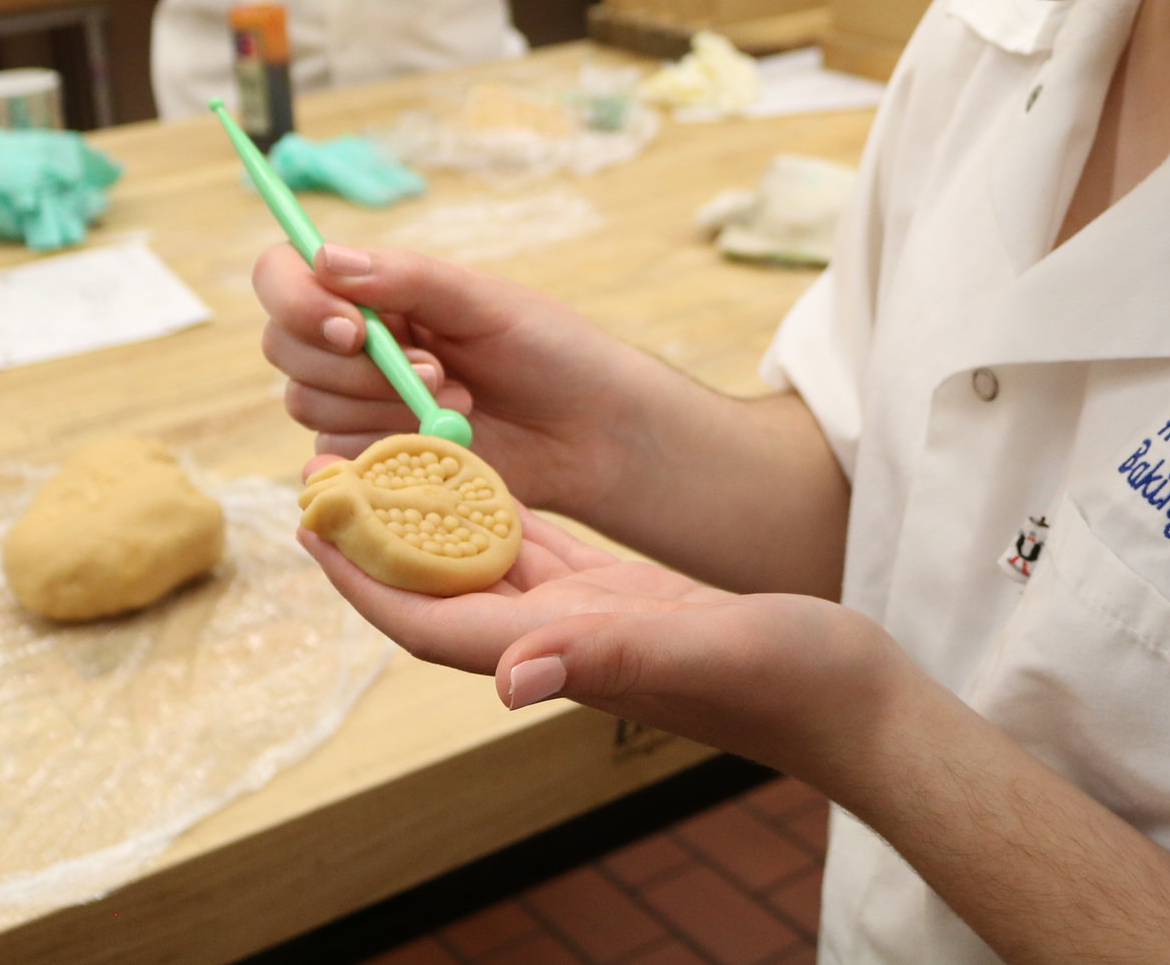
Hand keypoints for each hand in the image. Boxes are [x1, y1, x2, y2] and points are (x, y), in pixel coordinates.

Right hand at [254, 242, 647, 515]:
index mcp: (376, 288)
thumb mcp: (485, 302)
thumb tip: (324, 256)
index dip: (298, 302)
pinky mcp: (370, 457)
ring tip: (460, 402)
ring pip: (306, 403)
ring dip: (383, 406)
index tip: (354, 330)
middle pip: (284, 346)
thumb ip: (408, 279)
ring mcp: (357, 400)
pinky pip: (337, 454)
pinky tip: (446, 440)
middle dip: (356, 366)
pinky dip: (389, 446)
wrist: (589, 431)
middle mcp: (353, 340)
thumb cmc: (549, 350)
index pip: (283, 275)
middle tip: (438, 371)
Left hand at [299, 481, 916, 791]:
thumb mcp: (708, 652)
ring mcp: (592, 623)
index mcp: (566, 651)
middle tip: (327, 473)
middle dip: (379, 543)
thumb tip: (512, 678)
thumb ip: (611, 657)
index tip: (313, 520)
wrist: (855, 704)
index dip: (366, 578)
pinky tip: (483, 486)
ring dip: (430, 527)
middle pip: (441, 594)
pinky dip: (501, 521)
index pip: (433, 622)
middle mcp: (562, 641)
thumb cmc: (795, 685)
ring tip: (382, 466)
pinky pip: (539, 560)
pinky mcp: (627, 604)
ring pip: (484, 573)